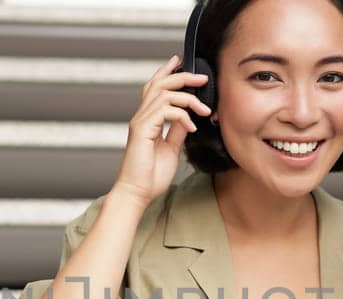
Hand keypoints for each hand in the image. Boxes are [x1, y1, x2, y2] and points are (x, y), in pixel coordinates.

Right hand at [110, 55, 212, 206]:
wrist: (137, 193)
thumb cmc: (151, 175)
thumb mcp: (171, 149)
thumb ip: (177, 131)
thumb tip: (188, 117)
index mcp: (147, 120)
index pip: (154, 88)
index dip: (166, 72)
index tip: (180, 61)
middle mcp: (141, 117)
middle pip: (159, 84)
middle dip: (182, 76)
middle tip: (203, 78)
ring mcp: (140, 122)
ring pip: (164, 94)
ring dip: (189, 98)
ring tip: (205, 110)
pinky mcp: (142, 130)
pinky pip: (165, 111)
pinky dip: (182, 116)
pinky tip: (192, 128)